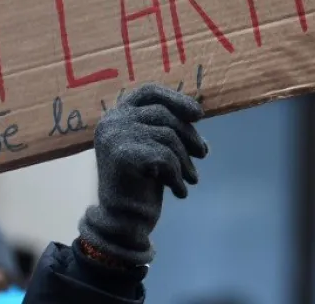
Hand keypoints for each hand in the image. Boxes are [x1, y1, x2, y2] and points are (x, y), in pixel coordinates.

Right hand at [78, 84, 208, 266]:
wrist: (123, 222)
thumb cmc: (141, 185)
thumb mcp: (153, 149)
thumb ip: (167, 128)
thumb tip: (198, 113)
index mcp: (115, 115)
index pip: (148, 92)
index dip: (175, 99)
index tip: (199, 114)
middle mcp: (111, 122)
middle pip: (163, 114)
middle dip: (189, 134)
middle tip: (203, 154)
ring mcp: (114, 137)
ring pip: (167, 136)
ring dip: (186, 160)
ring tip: (192, 178)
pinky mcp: (122, 155)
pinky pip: (165, 157)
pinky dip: (178, 175)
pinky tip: (179, 191)